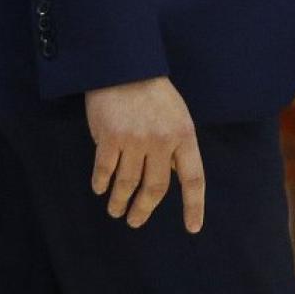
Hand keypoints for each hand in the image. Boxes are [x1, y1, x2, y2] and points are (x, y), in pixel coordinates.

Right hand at [85, 76, 205, 231]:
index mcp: (184, 135)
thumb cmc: (153, 91)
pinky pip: (105, 170)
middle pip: (156, 188)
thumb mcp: (177, 114)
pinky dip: (101, 183)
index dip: (194, 206)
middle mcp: (161, 140)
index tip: (192, 228)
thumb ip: (177, 144)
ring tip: (116, 210)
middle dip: (144, 209)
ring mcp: (135, 139)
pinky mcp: (110, 137)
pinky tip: (100, 189)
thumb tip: (174, 175)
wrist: (124, 65)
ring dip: (120, 202)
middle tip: (135, 221)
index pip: (194, 178)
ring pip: (127, 184)